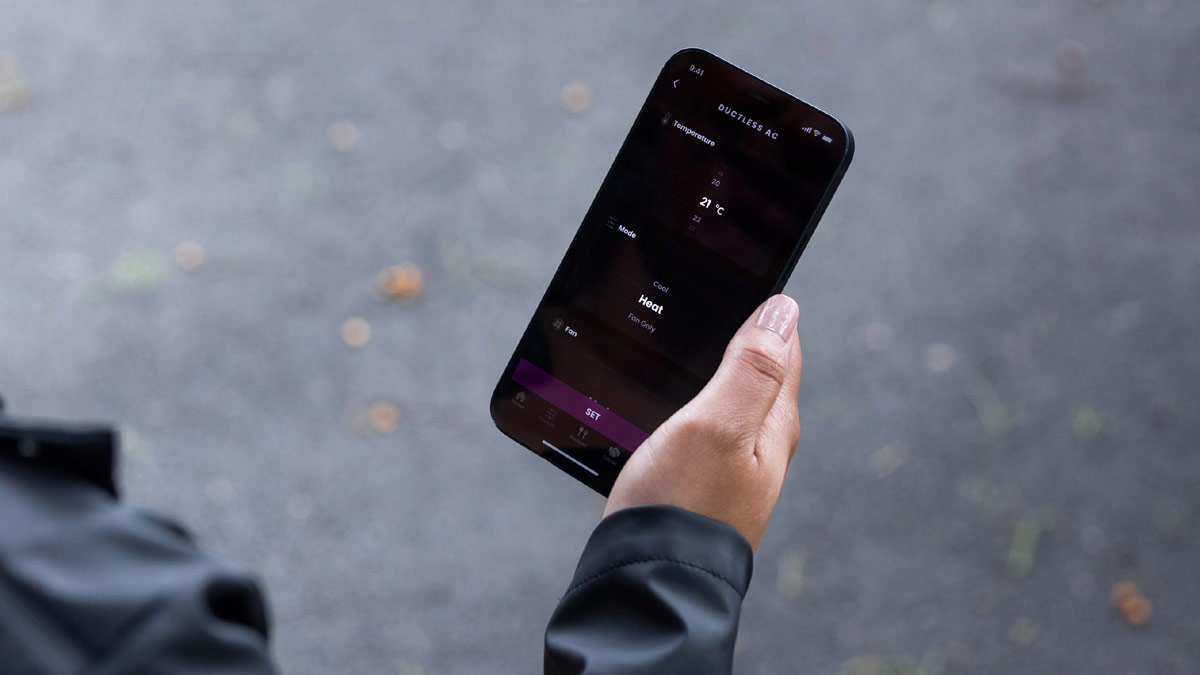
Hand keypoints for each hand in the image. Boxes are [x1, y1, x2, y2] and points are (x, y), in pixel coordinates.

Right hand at [605, 294, 802, 549]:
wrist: (650, 580)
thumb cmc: (683, 504)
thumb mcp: (718, 424)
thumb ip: (751, 367)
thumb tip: (784, 309)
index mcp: (775, 422)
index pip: (784, 344)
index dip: (763, 308)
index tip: (735, 275)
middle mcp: (761, 443)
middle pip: (755, 369)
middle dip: (734, 334)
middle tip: (702, 302)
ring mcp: (731, 465)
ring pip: (724, 397)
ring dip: (707, 368)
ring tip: (681, 341)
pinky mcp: (699, 481)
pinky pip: (701, 425)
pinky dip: (686, 402)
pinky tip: (662, 400)